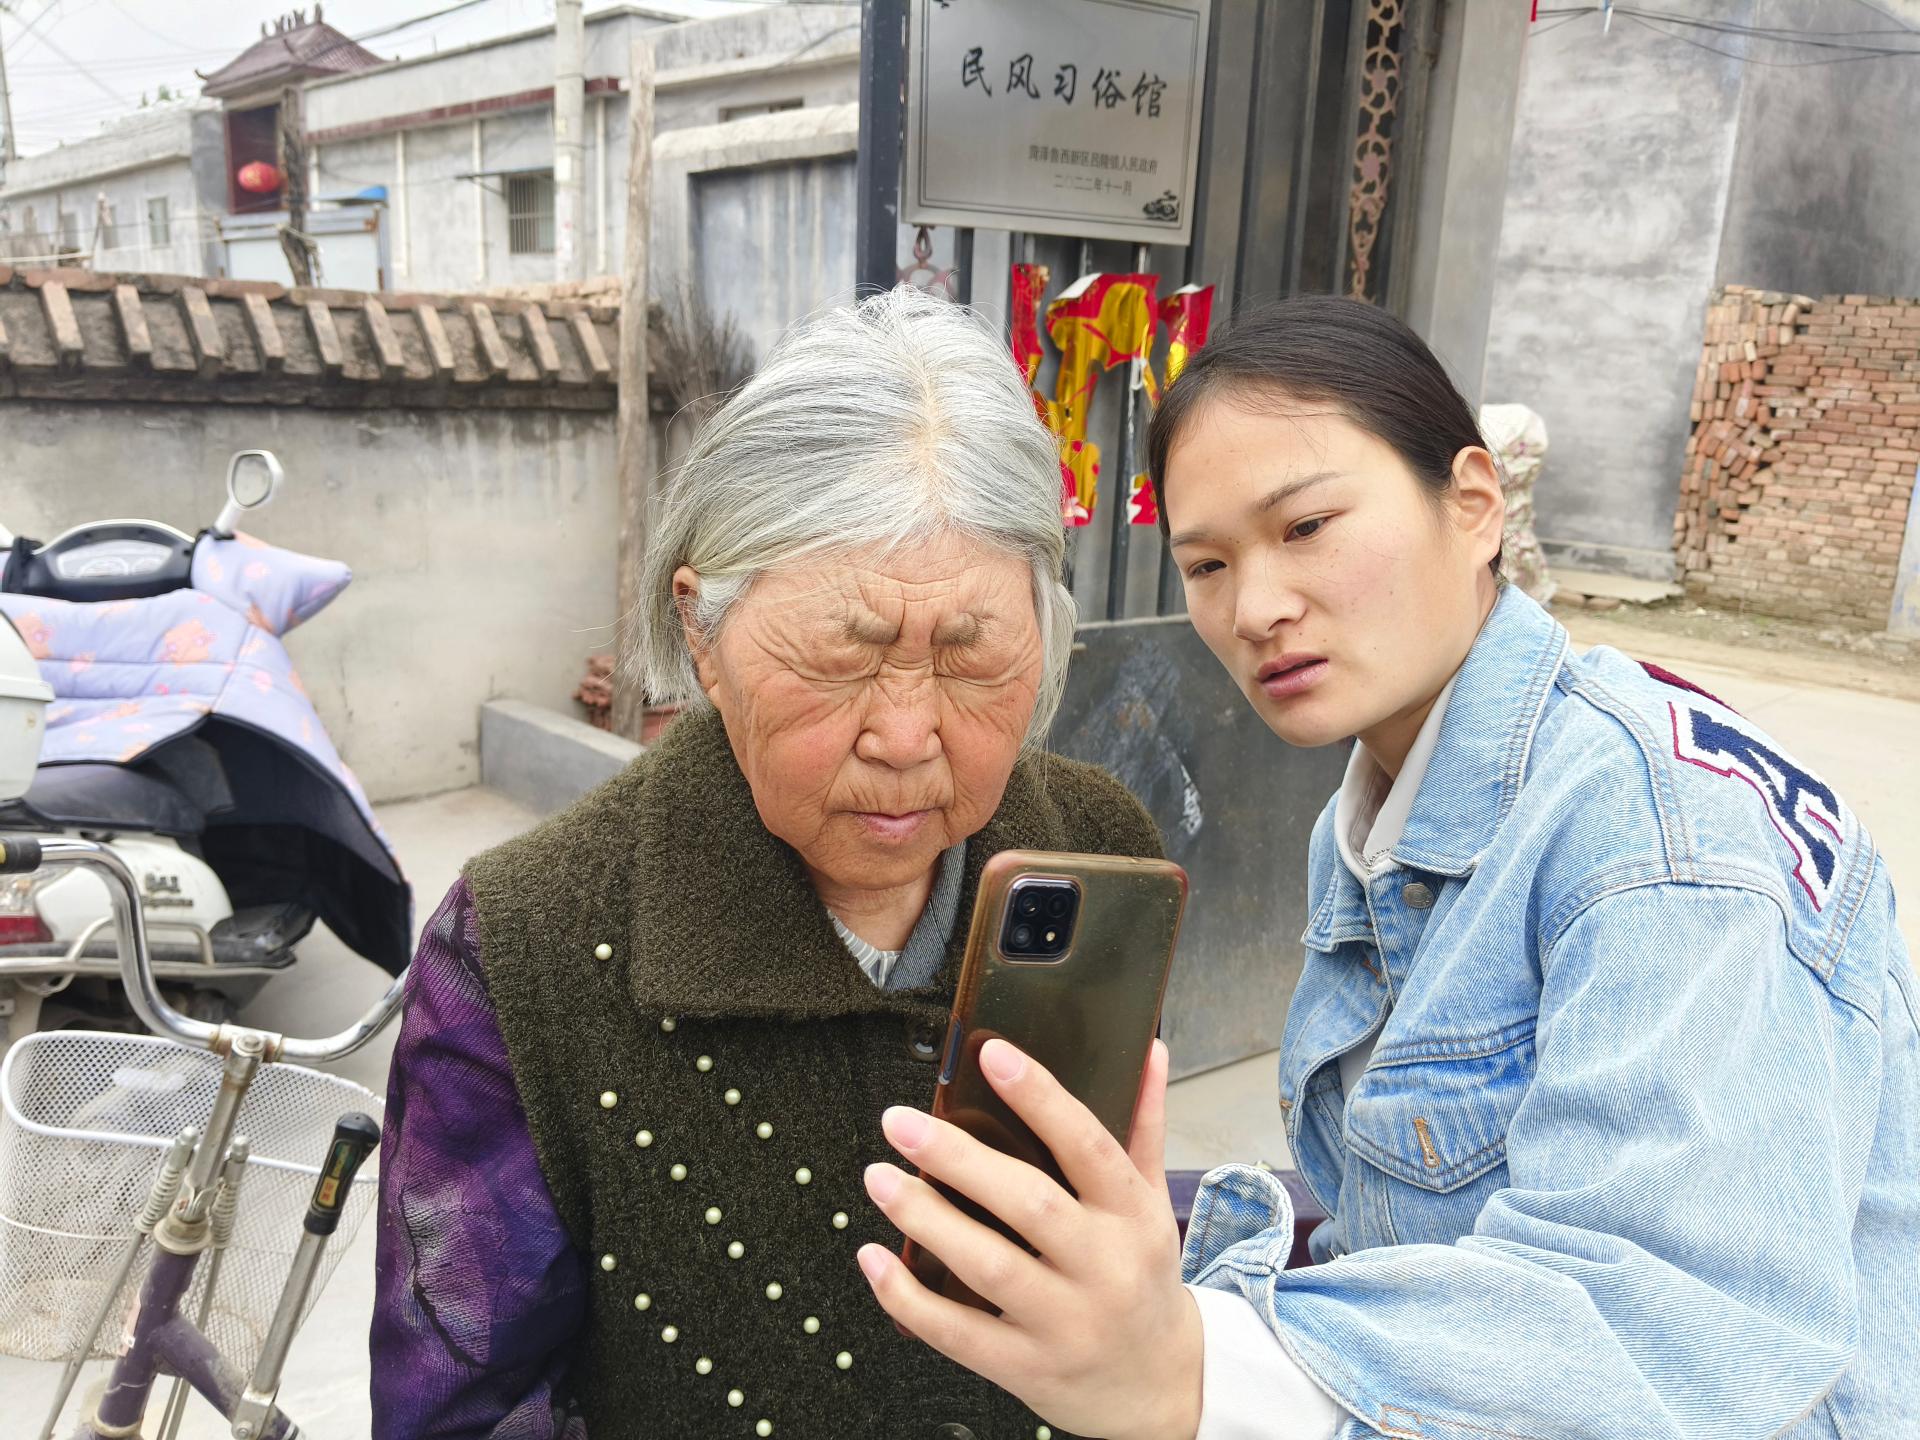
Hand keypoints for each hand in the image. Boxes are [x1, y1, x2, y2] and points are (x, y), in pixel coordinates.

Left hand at [857, 1038, 1202, 1439]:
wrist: (1160, 1385)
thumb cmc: (1144, 1278)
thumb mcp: (1153, 1202)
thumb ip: (1143, 1124)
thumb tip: (1146, 1049)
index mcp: (1133, 1215)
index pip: (1087, 1145)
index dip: (1040, 1097)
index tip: (992, 1054)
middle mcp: (1103, 1267)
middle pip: (1028, 1204)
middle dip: (957, 1159)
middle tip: (900, 1122)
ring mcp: (1065, 1323)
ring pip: (989, 1267)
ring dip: (925, 1219)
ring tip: (879, 1178)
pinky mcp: (1027, 1367)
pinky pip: (959, 1334)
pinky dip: (909, 1298)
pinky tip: (875, 1258)